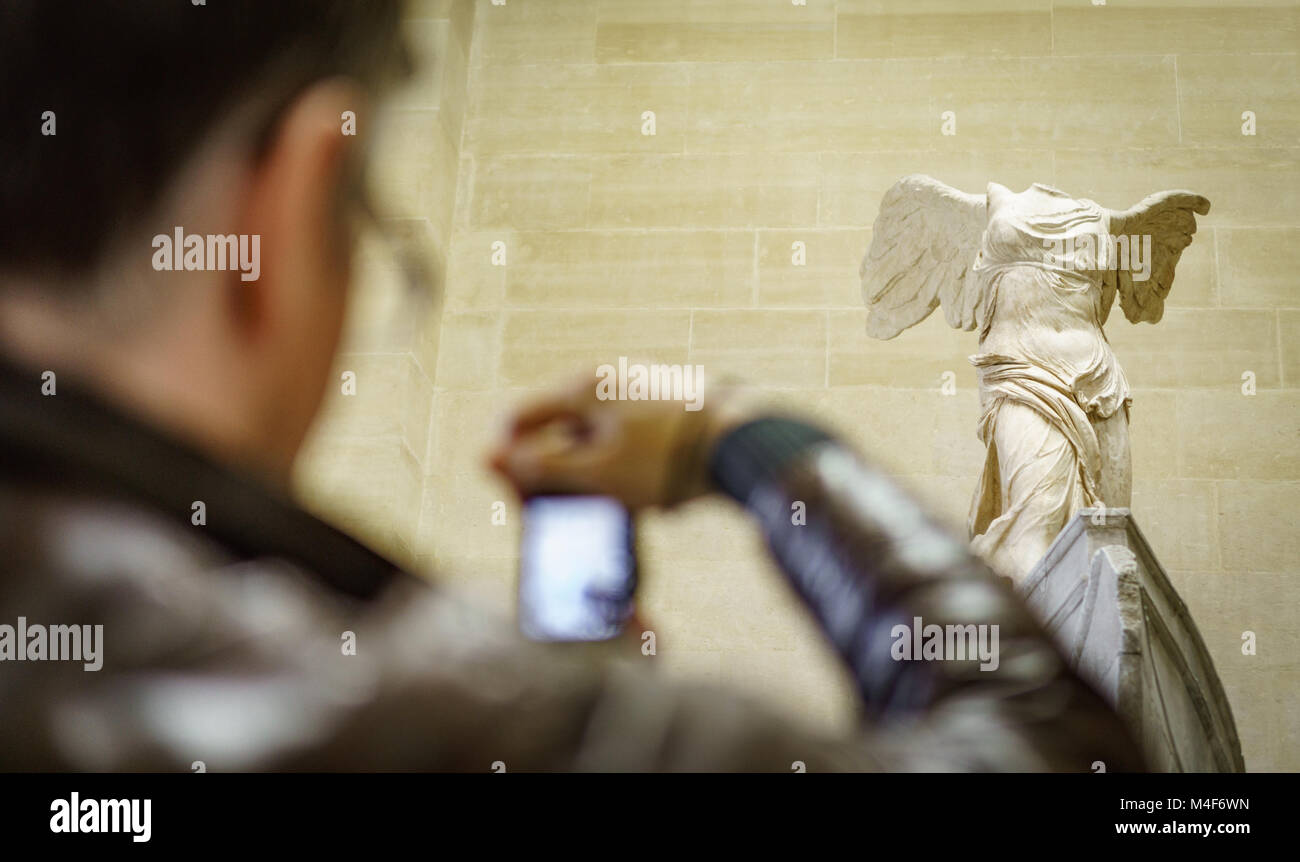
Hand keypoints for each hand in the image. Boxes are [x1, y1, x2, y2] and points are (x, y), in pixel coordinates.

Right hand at [488, 374, 755, 510]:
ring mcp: (640, 388)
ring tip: (611, 508)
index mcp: (582, 387)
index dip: (504, 457)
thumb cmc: (668, 459)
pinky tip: (644, 496)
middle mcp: (607, 378)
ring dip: (589, 473)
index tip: (511, 495)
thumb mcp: (598, 472)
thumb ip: (543, 465)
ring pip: (594, 435)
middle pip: (557, 426)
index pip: (519, 416)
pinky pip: (626, 437)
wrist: (748, 443)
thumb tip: (494, 457)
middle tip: (561, 510)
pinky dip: (622, 466)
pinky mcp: (667, 405)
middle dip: (551, 471)